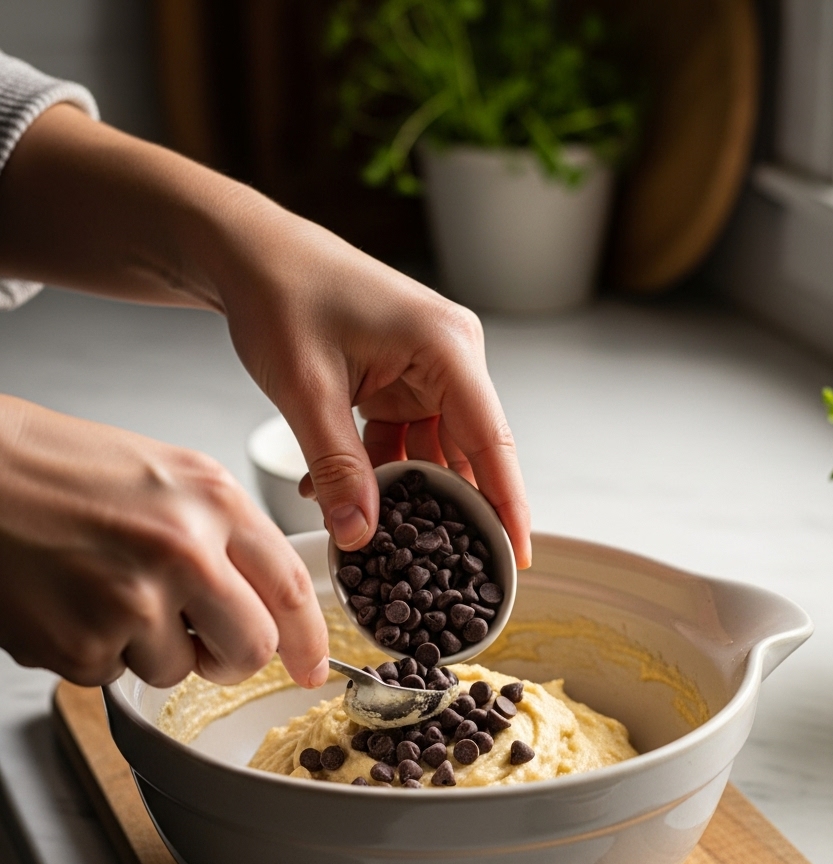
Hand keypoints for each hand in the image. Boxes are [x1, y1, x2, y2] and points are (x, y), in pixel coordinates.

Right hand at [0, 396, 328, 688]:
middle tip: (204, 645)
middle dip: (232, 659)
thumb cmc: (62, 471)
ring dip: (147, 647)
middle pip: (251, 648)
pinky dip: (93, 650)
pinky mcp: (83, 645)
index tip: (313, 666)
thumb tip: (272, 605)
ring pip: (177, 669)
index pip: (291, 588)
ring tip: (102, 588)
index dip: (309, 640)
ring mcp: (134, 602)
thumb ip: (227, 536)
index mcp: (214, 501)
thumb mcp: (169, 477)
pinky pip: (113, 674)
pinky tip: (68, 601)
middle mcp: (184, 550)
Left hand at [215, 215, 531, 565]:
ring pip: (429, 454)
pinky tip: (334, 496)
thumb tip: (360, 538)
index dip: (507, 505)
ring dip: (398, 494)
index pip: (491, 441)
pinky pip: (400, 442)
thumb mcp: (306, 389)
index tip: (516, 557)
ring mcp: (426, 370)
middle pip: (466, 453)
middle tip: (440, 573)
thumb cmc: (280, 294)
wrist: (247, 253)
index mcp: (446, 347)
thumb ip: (337, 466)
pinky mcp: (400, 381)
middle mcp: (449, 358)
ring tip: (372, 539)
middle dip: (447, 511)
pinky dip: (373, 471)